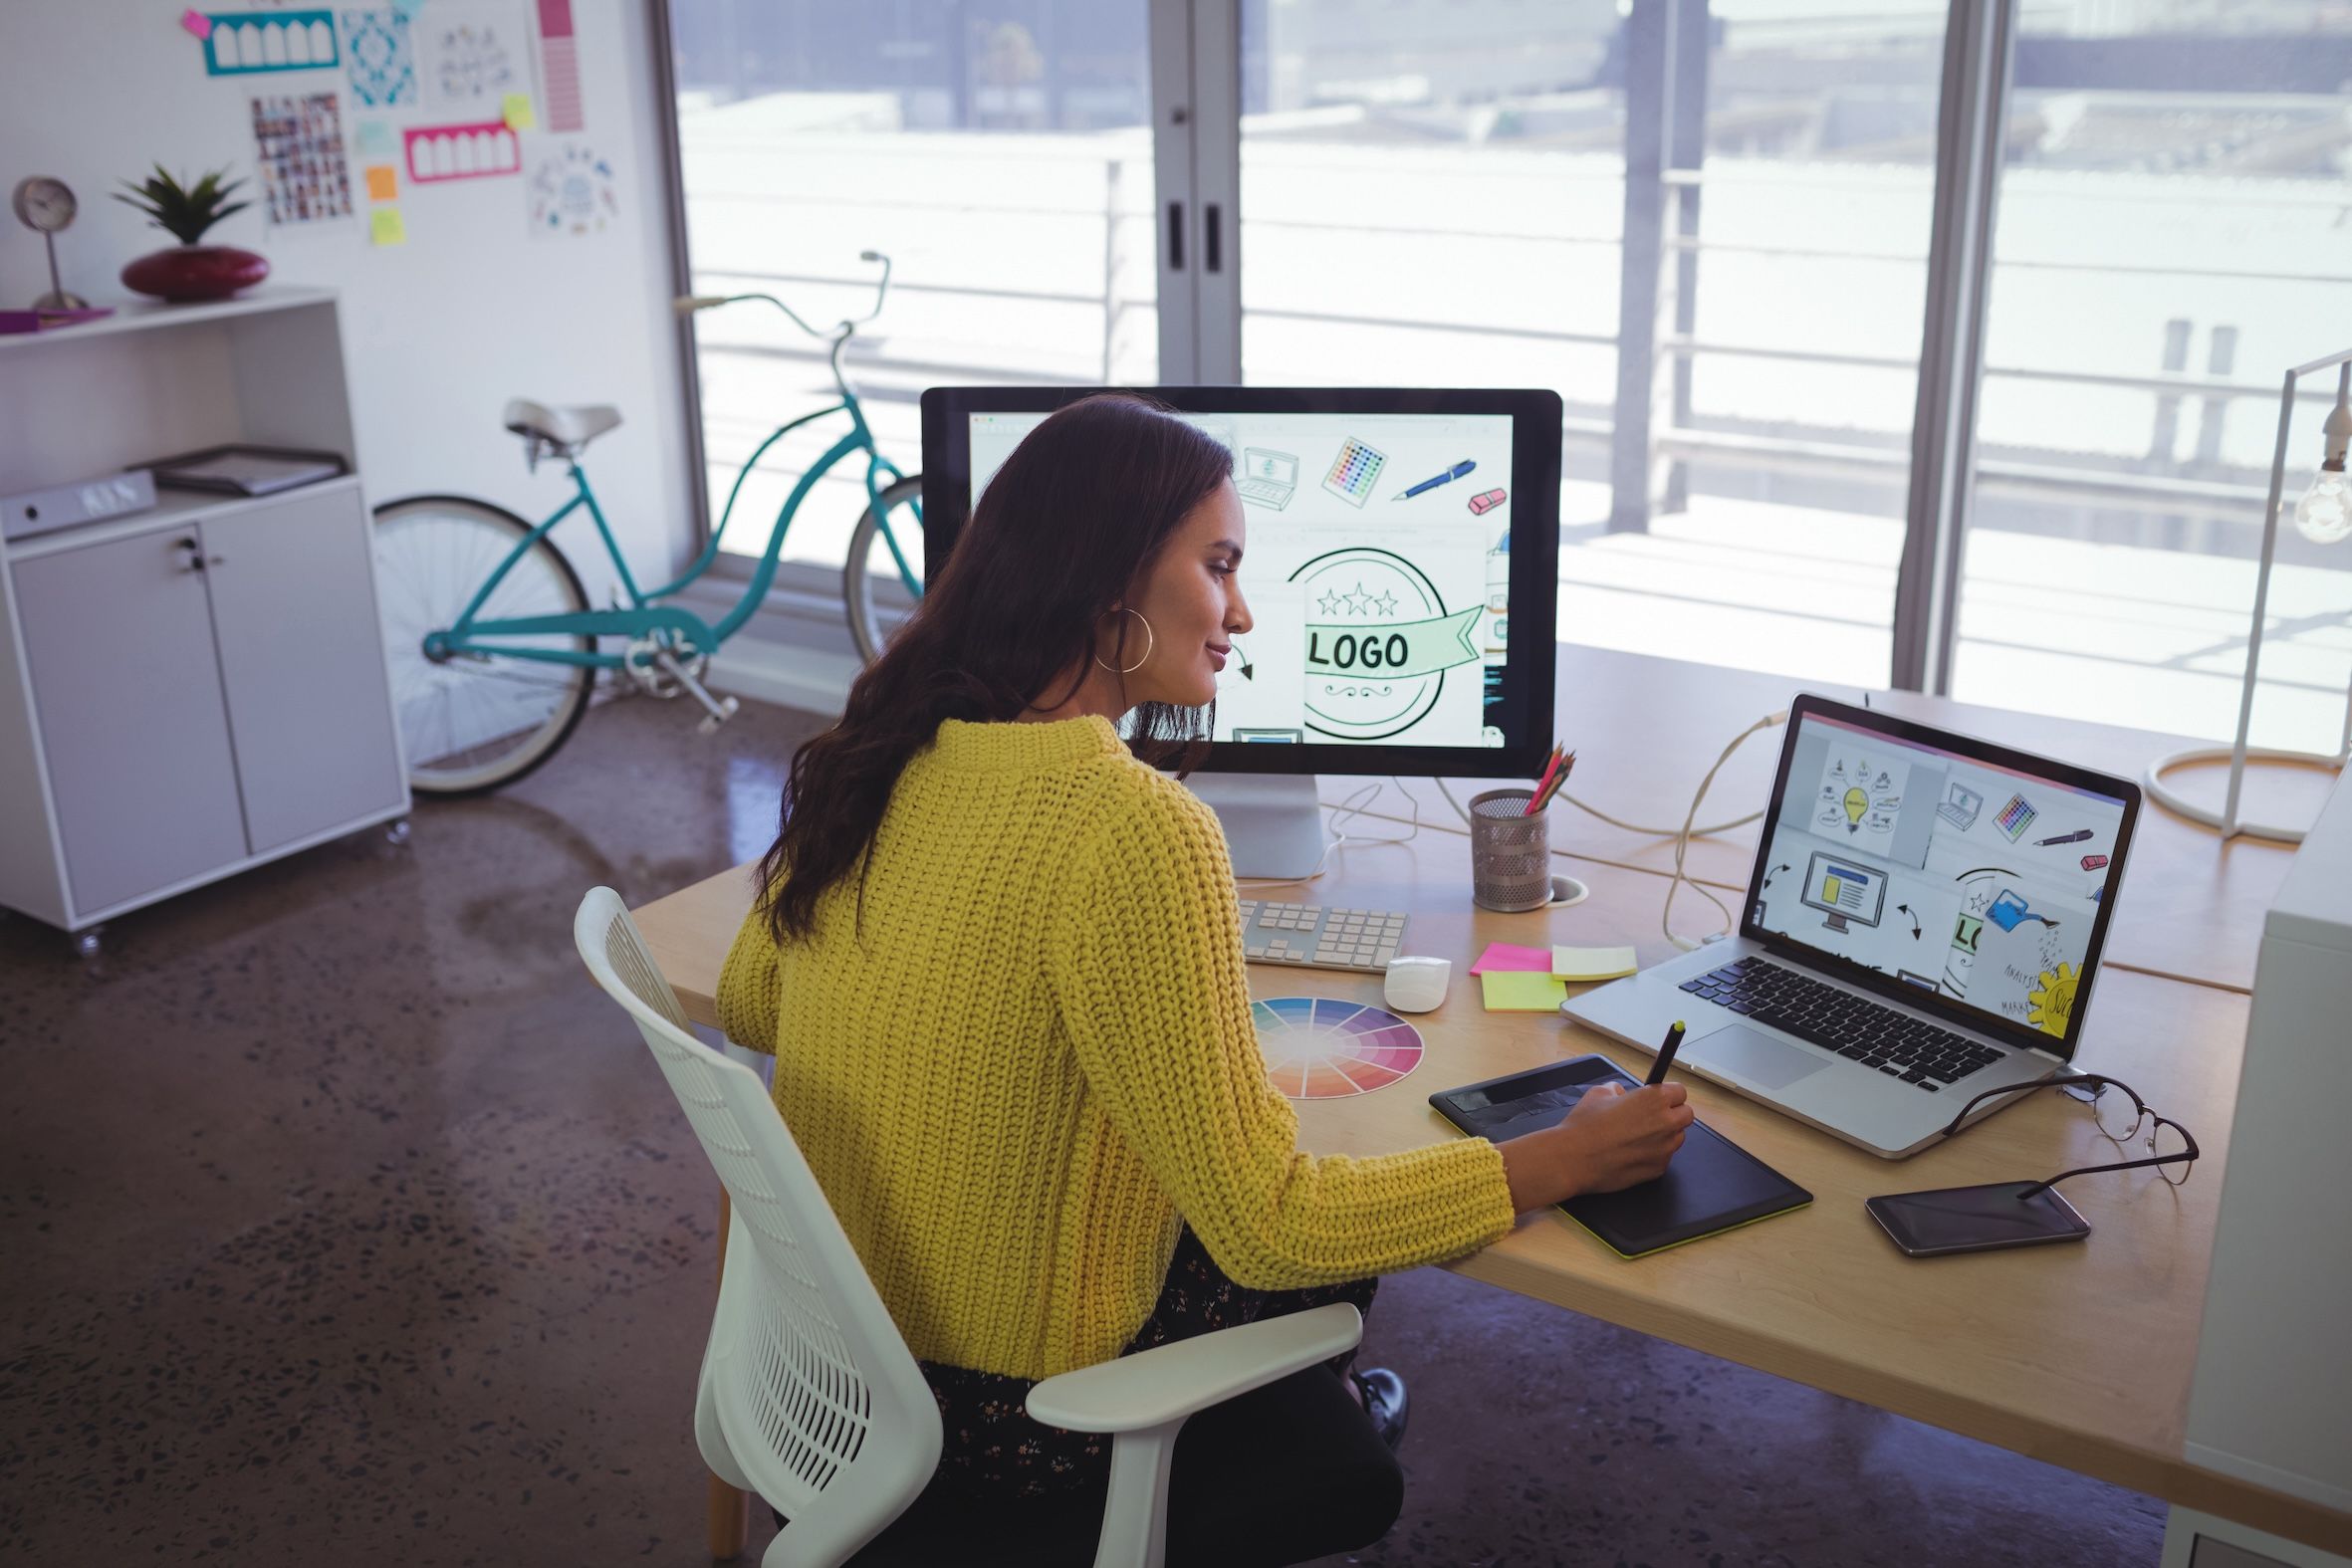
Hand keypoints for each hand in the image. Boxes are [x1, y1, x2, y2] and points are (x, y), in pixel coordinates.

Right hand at [1498, 1080, 1694, 1211]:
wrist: (1573, 1159)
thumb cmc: (1584, 1126)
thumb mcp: (1599, 1093)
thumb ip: (1619, 1090)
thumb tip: (1622, 1095)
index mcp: (1654, 1098)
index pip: (1680, 1091)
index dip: (1667, 1094)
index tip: (1659, 1098)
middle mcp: (1666, 1123)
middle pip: (1686, 1115)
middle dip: (1673, 1113)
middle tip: (1652, 1117)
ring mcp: (1665, 1149)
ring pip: (1678, 1138)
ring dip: (1665, 1135)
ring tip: (1639, 1137)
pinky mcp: (1658, 1169)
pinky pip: (1664, 1157)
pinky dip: (1654, 1154)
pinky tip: (1632, 1153)